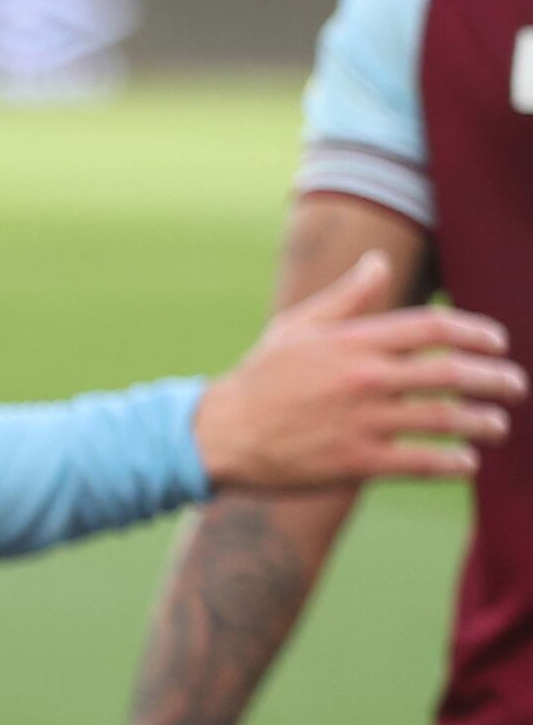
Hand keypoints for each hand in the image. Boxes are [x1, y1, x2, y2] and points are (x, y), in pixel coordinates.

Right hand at [190, 253, 518, 490]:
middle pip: (452, 373)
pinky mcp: (358, 462)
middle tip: (514, 385)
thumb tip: (378, 262)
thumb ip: (345, 297)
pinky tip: (466, 461)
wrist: (221, 434)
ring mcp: (363, 421)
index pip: (434, 327)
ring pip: (445, 419)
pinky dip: (452, 462)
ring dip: (484, 423)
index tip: (497, 343)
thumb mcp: (296, 327)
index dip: (476, 332)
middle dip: (496, 379)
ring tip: (498, 426)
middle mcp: (365, 378)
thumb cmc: (261, 378)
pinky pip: (422, 462)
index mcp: (354, 341)